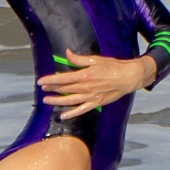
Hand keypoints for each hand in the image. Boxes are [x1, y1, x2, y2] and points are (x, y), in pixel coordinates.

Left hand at [38, 53, 156, 119]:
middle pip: (64, 89)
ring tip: (47, 100)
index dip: (50, 80)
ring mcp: (90, 97)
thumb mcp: (95, 59)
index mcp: (84, 75)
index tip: (41, 81)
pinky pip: (81, 110)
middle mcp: (85, 87)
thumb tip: (67, 53)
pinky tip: (63, 116)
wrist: (128, 77)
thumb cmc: (112, 66)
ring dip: (57, 101)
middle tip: (43, 89)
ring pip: (69, 100)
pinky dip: (71, 114)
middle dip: (52, 89)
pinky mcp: (96, 103)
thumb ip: (79, 58)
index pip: (63, 79)